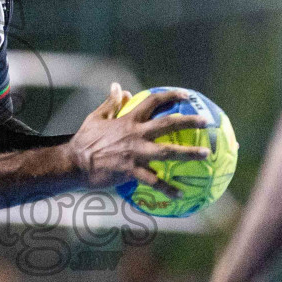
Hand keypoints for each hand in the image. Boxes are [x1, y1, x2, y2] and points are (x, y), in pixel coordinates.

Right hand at [67, 84, 210, 197]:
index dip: (171, 96)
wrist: (74, 163)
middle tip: (207, 122)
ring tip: (206, 155)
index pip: (153, 101)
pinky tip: (181, 194)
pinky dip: (168, 188)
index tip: (187, 96)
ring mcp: (135, 153)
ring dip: (188, 153)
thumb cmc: (85, 141)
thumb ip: (111, 103)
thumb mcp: (96, 118)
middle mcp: (135, 134)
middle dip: (189, 121)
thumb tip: (119, 87)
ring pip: (167, 152)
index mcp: (129, 119)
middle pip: (168, 123)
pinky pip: (154, 181)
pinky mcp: (131, 171)